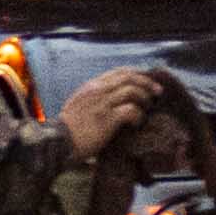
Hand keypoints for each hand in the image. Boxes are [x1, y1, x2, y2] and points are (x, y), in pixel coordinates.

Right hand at [53, 66, 182, 161]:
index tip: (145, 82)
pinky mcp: (107, 119)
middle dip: (146, 82)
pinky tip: (137, 123)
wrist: (58, 142)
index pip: (119, 72)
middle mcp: (97, 90)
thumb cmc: (67, 129)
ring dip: (144, 98)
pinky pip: (131, 110)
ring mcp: (102, 103)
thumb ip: (93, 99)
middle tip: (157, 91)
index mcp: (91, 86)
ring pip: (132, 90)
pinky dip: (138, 115)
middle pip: (129, 77)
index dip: (136, 74)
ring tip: (148, 108)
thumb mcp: (78, 105)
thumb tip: (112, 100)